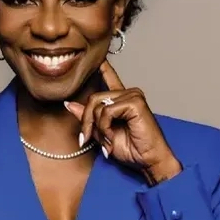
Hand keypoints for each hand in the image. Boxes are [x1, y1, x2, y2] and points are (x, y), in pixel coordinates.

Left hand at [65, 60, 181, 184]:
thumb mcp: (103, 132)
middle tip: (87, 138)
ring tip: (108, 140)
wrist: (150, 162)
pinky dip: (106, 126)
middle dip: (87, 121)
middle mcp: (127, 93)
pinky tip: (114, 135)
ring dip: (98, 127)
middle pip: (93, 99)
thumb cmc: (132, 149)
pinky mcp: (135, 102)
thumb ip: (88, 117)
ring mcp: (132, 95)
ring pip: (98, 105)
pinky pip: (107, 111)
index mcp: (121, 99)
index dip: (102, 67)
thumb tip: (69, 104)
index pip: (109, 78)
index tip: (98, 57)